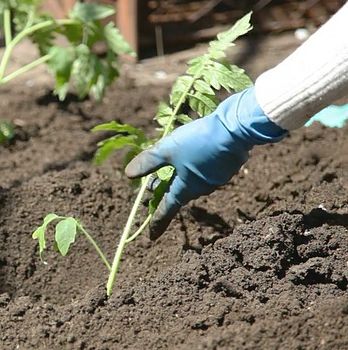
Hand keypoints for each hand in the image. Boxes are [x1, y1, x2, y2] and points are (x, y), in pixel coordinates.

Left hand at [125, 87, 286, 239]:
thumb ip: (147, 163)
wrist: (236, 129)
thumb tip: (128, 175)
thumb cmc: (198, 141)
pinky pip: (204, 172)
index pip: (167, 210)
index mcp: (185, 189)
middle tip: (151, 182)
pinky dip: (193, 167)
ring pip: (191, 182)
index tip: (151, 236)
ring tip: (169, 162)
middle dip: (164, 191)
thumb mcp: (165, 150)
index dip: (157, 222)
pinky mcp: (226, 167)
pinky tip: (193, 151)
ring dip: (178, 176)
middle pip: (178, 194)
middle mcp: (201, 189)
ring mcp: (216, 179)